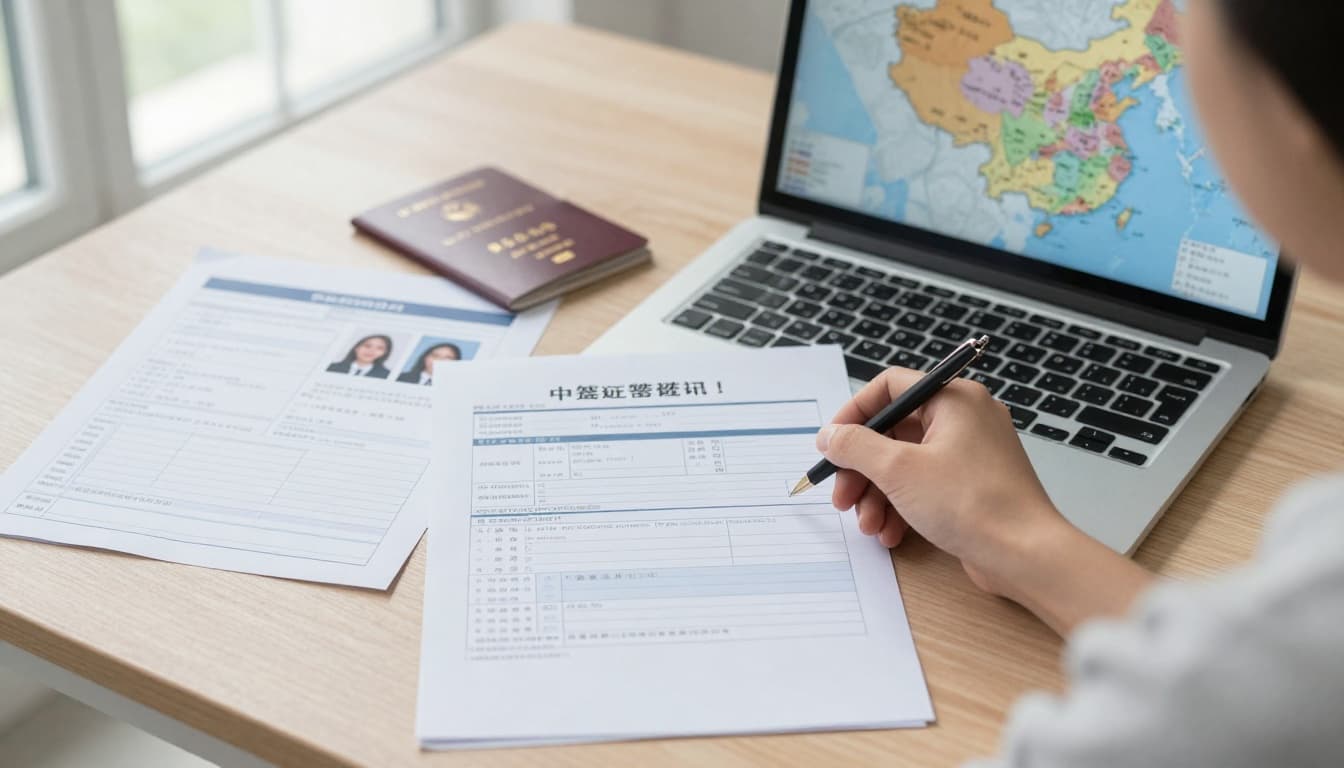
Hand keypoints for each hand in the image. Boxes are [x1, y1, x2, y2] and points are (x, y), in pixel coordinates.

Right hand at [816, 368, 1065, 595]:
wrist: (1025, 555)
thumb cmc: (974, 504)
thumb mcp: (898, 470)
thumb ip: (855, 446)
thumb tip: (830, 436)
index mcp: (954, 399)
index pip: (890, 387)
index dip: (854, 414)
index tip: (832, 443)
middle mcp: (965, 420)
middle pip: (893, 432)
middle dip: (861, 468)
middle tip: (842, 495)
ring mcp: (970, 454)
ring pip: (905, 464)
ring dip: (877, 495)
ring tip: (867, 524)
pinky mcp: (972, 486)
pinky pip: (925, 487)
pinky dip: (902, 507)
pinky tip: (891, 533)